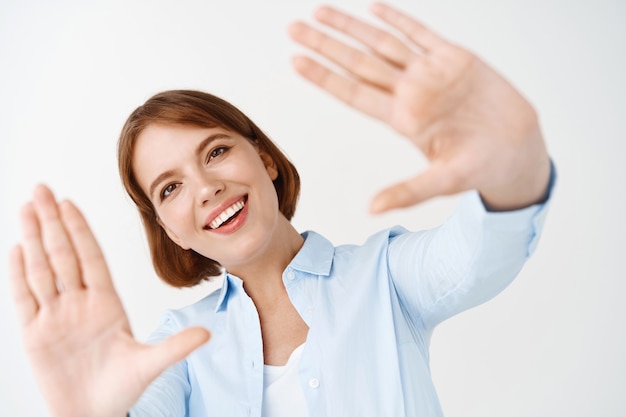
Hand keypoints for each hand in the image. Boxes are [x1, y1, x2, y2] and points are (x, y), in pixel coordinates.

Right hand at [8, 185, 209, 416]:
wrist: (93, 415)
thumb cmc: (121, 389)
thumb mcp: (151, 365)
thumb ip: (175, 346)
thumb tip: (208, 333)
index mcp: (107, 304)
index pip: (91, 258)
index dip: (80, 230)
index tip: (70, 202)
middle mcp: (79, 304)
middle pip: (63, 254)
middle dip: (52, 221)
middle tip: (42, 189)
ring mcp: (55, 316)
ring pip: (42, 269)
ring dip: (34, 238)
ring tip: (26, 207)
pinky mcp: (35, 335)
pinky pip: (23, 298)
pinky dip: (18, 274)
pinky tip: (16, 248)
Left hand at [289, 3, 550, 212]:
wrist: (518, 150)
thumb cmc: (481, 168)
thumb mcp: (444, 181)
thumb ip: (409, 191)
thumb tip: (372, 209)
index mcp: (404, 119)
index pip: (353, 94)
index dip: (324, 77)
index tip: (295, 61)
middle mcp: (411, 93)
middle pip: (359, 63)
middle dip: (326, 45)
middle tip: (293, 28)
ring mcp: (431, 74)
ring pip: (383, 43)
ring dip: (352, 27)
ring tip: (321, 11)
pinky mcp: (456, 59)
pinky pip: (422, 33)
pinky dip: (399, 19)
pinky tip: (374, 8)